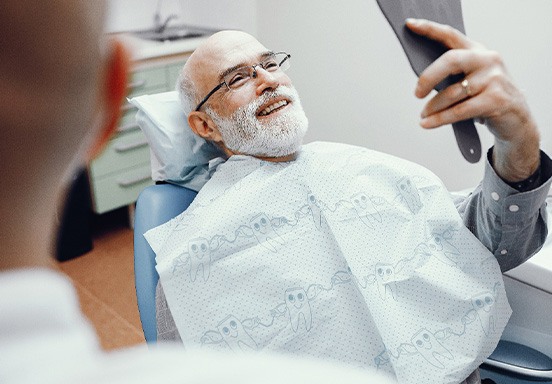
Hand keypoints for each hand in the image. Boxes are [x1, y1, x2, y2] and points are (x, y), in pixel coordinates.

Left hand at [406, 18, 539, 180]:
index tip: (410, 25)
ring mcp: (494, 79)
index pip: (451, 35)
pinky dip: (440, 119)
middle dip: (428, 77)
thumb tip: (421, 81)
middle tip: (417, 93)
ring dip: (433, 107)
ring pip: (452, 92)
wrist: (518, 118)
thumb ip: (453, 74)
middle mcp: (487, 60)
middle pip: (451, 60)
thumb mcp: (473, 79)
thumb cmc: (488, 97)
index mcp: (478, 51)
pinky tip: (428, 123)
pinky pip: (459, 110)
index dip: (429, 29)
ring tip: (423, 115)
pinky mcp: (496, 100)